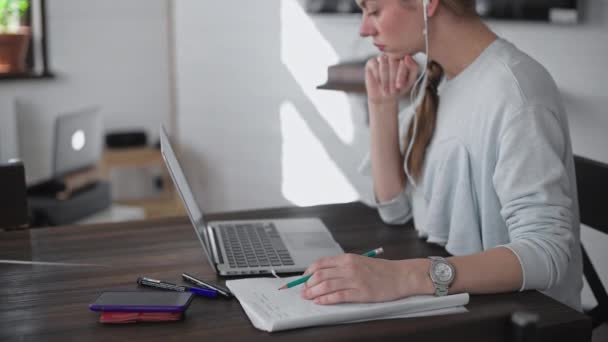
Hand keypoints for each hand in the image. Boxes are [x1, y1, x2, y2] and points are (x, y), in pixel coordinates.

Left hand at [300, 254, 432, 304]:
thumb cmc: (382, 270)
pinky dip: (325, 299)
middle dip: (307, 284)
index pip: (321, 263)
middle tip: (302, 290)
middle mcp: (349, 267)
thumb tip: (324, 273)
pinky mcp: (360, 293)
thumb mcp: (360, 261)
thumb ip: (343, 266)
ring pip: (326, 285)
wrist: (401, 276)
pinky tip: (320, 302)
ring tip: (307, 297)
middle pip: (320, 275)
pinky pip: (338, 296)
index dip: (308, 272)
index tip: (303, 279)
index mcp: (348, 258)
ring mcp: (354, 280)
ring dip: (313, 292)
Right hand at [365, 54, 418, 105]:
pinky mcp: (371, 62)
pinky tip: (379, 83)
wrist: (384, 97)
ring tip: (386, 89)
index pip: (404, 60)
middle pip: (393, 61)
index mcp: (403, 58)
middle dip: (393, 77)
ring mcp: (381, 58)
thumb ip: (414, 68)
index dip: (401, 74)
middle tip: (392, 90)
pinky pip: (375, 65)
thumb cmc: (398, 88)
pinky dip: (377, 76)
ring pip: (383, 62)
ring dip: (385, 78)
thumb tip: (407, 57)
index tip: (400, 86)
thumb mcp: (410, 80)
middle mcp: (392, 56)